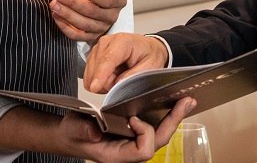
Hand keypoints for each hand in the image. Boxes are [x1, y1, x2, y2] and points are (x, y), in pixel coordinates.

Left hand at [51, 0, 127, 42]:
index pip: (107, 0)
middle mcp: (112, 16)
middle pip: (92, 12)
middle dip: (73, 2)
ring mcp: (101, 27)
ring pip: (83, 24)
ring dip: (67, 15)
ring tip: (53, 4)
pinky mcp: (90, 36)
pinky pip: (77, 36)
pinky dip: (65, 27)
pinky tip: (55, 16)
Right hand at [64, 97, 195, 162]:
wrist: (70, 135)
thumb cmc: (72, 134)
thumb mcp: (72, 129)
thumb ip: (83, 131)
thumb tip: (94, 132)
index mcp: (116, 156)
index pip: (143, 151)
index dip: (144, 133)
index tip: (133, 117)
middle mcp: (130, 152)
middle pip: (159, 142)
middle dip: (173, 121)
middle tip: (186, 101)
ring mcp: (134, 144)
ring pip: (161, 135)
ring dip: (174, 117)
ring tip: (186, 100)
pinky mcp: (136, 135)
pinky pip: (156, 128)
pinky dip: (166, 115)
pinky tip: (173, 102)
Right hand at [85, 33, 168, 93]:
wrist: (147, 48)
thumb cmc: (149, 54)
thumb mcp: (150, 66)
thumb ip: (133, 75)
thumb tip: (117, 84)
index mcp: (123, 41)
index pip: (108, 59)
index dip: (100, 74)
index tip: (95, 87)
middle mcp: (107, 42)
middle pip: (97, 69)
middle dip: (107, 81)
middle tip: (124, 78)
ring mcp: (98, 48)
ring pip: (91, 74)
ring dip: (104, 81)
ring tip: (119, 75)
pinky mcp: (93, 55)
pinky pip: (90, 75)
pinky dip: (100, 79)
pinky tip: (111, 75)